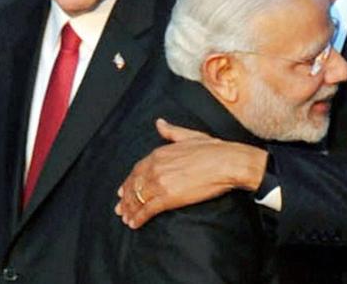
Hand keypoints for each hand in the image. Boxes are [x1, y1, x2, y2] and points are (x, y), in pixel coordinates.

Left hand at [115, 119, 267, 228]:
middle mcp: (156, 168)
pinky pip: (148, 209)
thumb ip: (171, 131)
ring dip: (130, 210)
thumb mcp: (189, 135)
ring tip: (126, 218)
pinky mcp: (168, 197)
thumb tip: (159, 123)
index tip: (123, 189)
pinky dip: (139, 217)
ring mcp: (160, 183)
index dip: (129, 181)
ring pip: (138, 198)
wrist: (226, 162)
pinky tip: (134, 223)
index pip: (137, 170)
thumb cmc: (213, 149)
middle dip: (126, 198)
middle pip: (134, 185)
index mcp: (159, 153)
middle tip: (120, 208)